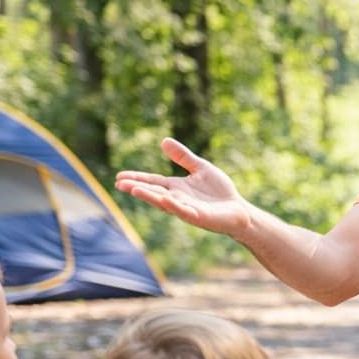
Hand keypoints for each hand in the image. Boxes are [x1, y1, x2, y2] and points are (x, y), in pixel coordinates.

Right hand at [115, 138, 251, 237]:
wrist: (239, 210)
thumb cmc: (220, 191)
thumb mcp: (201, 168)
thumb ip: (183, 157)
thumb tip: (164, 141)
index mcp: (176, 188)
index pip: (153, 182)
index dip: (137, 178)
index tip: (119, 176)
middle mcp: (178, 199)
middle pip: (154, 192)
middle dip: (137, 188)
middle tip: (119, 184)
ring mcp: (187, 209)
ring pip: (165, 203)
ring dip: (150, 196)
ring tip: (134, 190)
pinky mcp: (199, 217)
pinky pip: (184, 211)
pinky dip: (174, 206)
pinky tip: (164, 200)